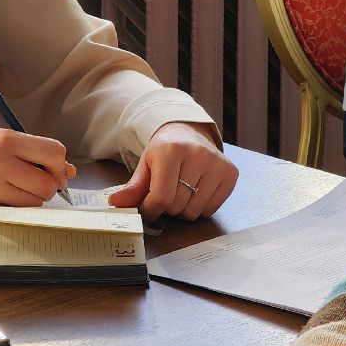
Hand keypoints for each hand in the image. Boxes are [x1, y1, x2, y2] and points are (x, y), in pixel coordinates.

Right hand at [0, 127, 75, 206]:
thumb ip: (33, 152)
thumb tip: (69, 171)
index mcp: (6, 140)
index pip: (54, 153)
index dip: (59, 166)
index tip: (54, 171)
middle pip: (46, 184)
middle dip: (46, 187)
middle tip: (33, 185)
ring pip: (32, 204)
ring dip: (30, 201)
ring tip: (12, 191)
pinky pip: (11, 215)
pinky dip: (12, 211)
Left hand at [107, 122, 236, 220]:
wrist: (189, 133)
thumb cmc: (164, 151)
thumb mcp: (145, 165)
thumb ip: (132, 188)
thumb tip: (115, 204)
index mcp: (171, 150)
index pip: (161, 198)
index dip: (150, 209)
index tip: (147, 208)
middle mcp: (198, 155)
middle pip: (177, 206)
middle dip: (167, 208)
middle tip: (165, 194)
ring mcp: (217, 164)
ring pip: (194, 211)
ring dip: (183, 209)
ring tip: (181, 192)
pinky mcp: (230, 173)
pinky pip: (211, 209)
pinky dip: (200, 208)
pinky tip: (196, 191)